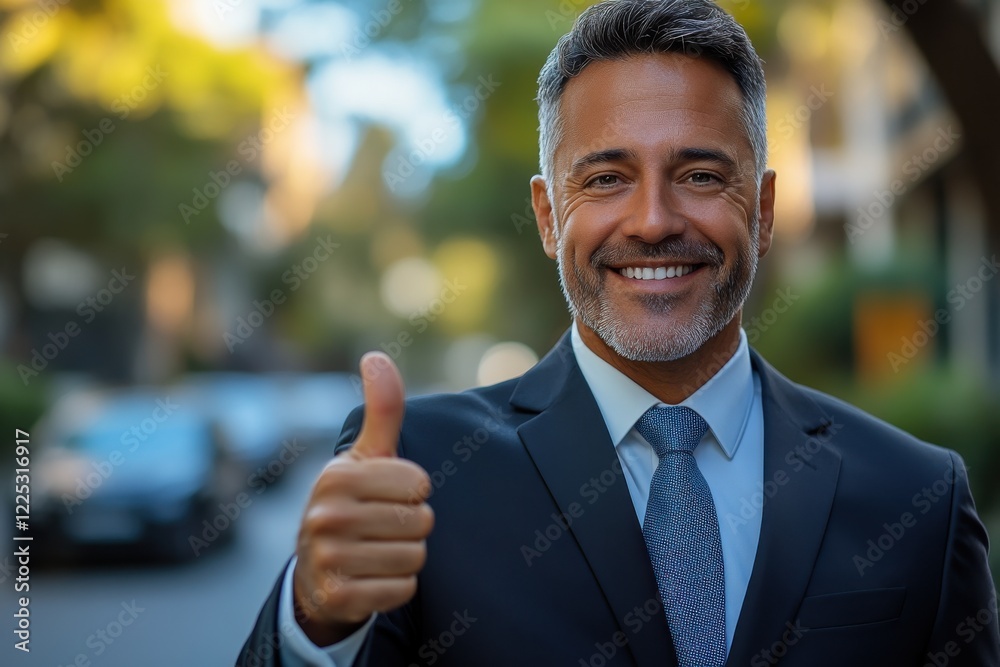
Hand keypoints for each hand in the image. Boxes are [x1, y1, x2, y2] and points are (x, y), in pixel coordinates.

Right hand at [292, 352, 433, 645]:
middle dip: (412, 526)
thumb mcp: (366, 456)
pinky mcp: (338, 597)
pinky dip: (397, 587)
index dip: (413, 492)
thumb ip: (382, 409)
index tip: (389, 496)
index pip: (419, 483)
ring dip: (406, 558)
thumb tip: (376, 356)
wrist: (316, 572)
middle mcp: (325, 516)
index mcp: (337, 476)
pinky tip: (373, 578)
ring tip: (378, 551)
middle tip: (383, 527)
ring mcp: (328, 558)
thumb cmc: (353, 503)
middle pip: (420, 522)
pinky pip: (402, 590)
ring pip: (415, 558)